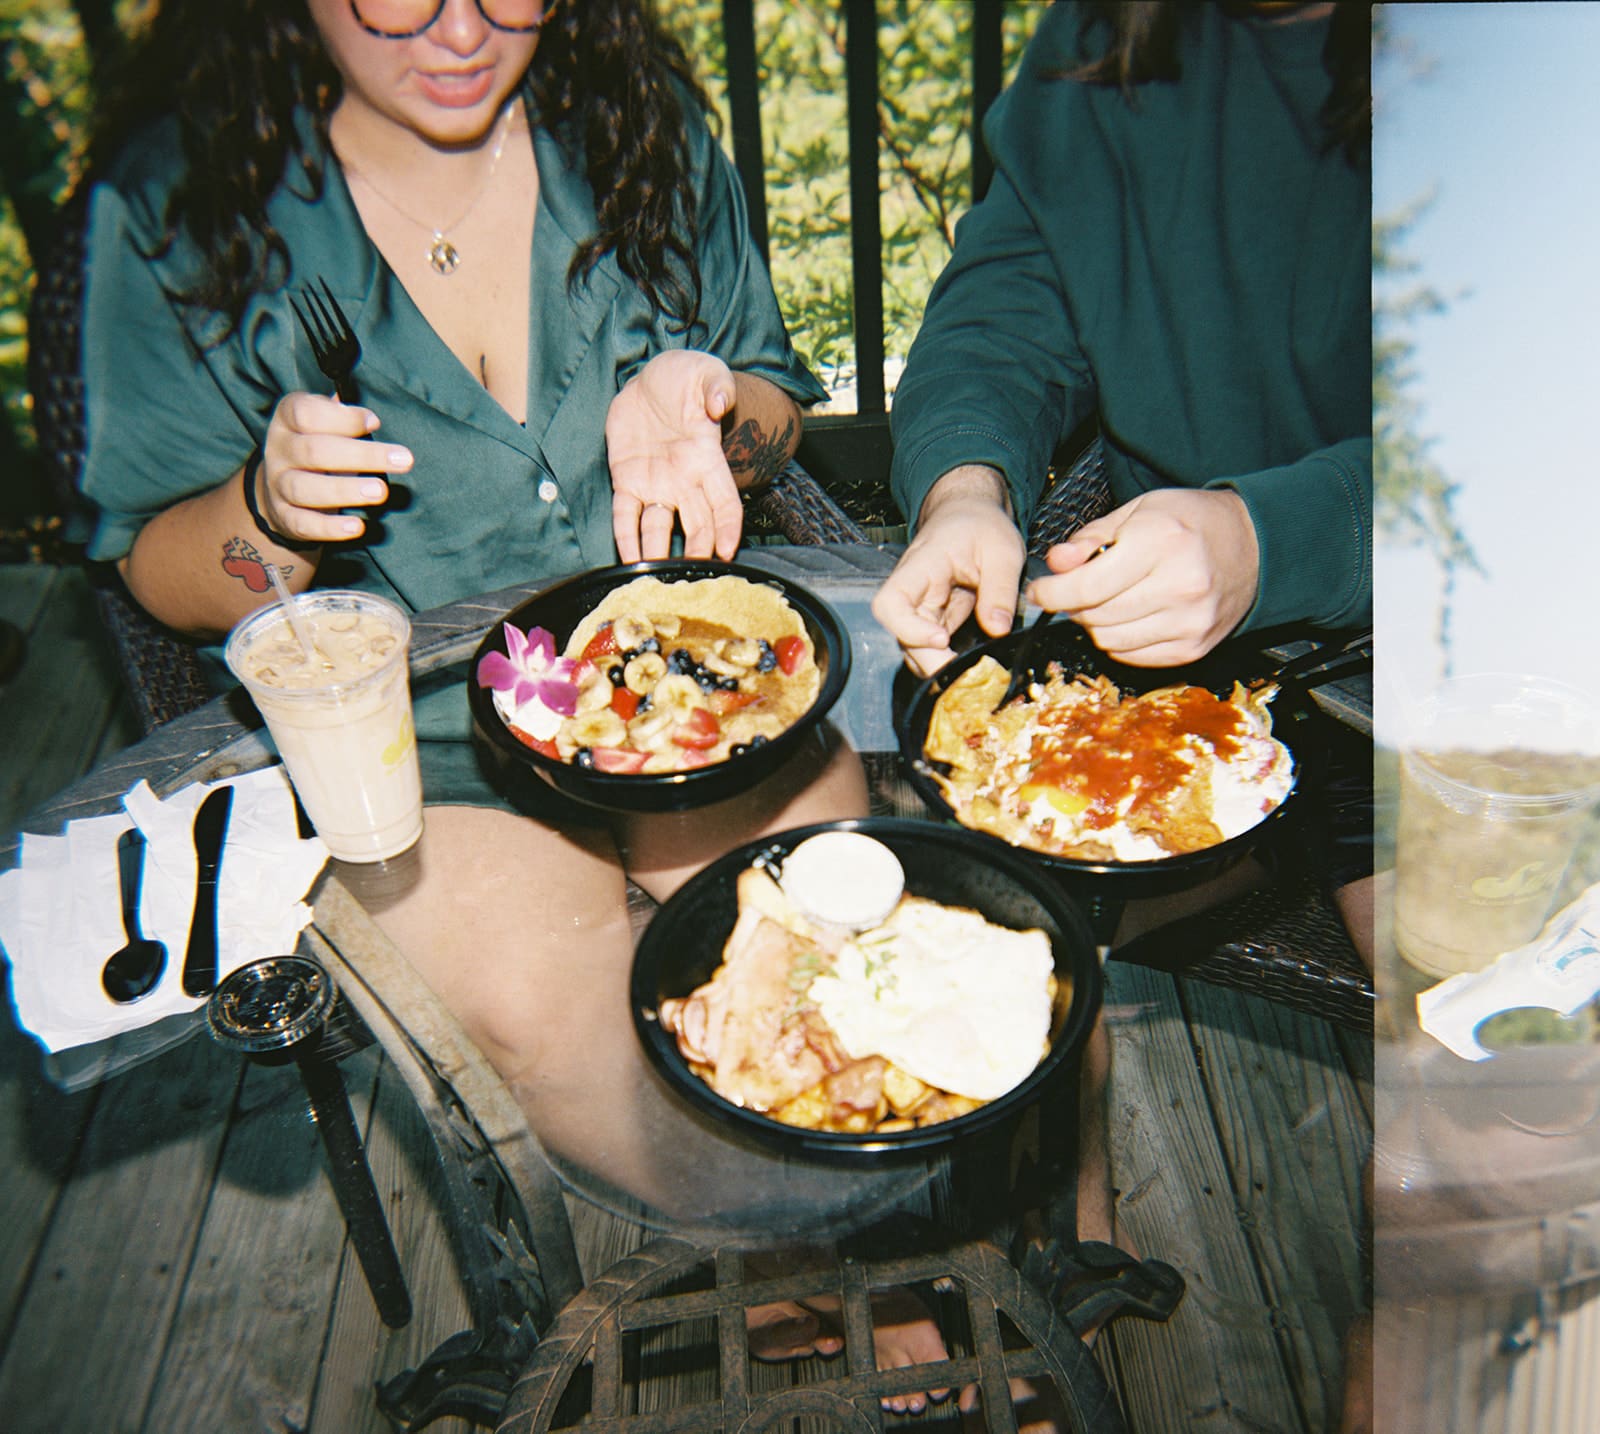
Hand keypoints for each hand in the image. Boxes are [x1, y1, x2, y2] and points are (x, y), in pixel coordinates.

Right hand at [258, 392, 410, 544]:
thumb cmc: (318, 446)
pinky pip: (303, 524)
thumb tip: (371, 419)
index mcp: (288, 419)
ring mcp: (277, 485)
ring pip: (304, 488)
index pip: (306, 413)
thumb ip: (344, 417)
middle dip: (362, 456)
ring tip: (380, 492)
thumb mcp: (323, 424)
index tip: (376, 423)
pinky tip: (357, 526)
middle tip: (404, 461)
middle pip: (314, 451)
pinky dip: (330, 528)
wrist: (279, 488)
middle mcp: (279, 450)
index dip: (343, 418)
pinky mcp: (283, 517)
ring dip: (345, 490)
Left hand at [606, 350, 741, 561]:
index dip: (727, 529)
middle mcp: (684, 481)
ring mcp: (655, 485)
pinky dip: (626, 537)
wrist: (650, 378)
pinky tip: (625, 560)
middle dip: (697, 552)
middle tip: (690, 575)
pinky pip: (625, 515)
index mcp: (707, 460)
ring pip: (660, 529)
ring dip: (659, 554)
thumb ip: (717, 387)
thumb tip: (720, 404)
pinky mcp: (627, 480)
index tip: (728, 552)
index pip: (724, 503)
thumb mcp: (706, 373)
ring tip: (655, 579)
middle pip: (696, 526)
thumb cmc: (685, 377)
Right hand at [870, 467, 1025, 675]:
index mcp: (922, 566)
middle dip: (928, 659)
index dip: (908, 628)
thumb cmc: (980, 525)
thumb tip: (997, 629)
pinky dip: (946, 660)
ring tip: (969, 674)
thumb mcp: (1003, 551)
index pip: (891, 602)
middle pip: (901, 634)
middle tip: (964, 674)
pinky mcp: (934, 618)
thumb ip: (1000, 590)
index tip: (942, 639)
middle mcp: (914, 590)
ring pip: (914, 645)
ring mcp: (921, 607)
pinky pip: (931, 646)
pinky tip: (969, 667)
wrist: (970, 515)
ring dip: (936, 664)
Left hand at [1031, 488, 1258, 665]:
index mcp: (1162, 543)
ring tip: (1107, 601)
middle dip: (1074, 606)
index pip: (1088, 586)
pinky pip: (1133, 656)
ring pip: (1110, 641)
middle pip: (1096, 617)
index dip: (1053, 594)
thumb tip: (1056, 564)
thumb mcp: (1139, 510)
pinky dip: (1120, 640)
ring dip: (1096, 625)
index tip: (1041, 591)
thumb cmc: (1192, 522)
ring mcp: (1190, 622)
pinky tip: (1130, 616)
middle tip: (1076, 591)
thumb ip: (1091, 538)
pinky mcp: (1194, 647)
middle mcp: (1179, 586)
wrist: (1255, 545)